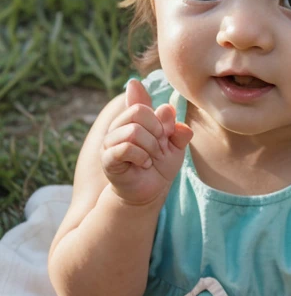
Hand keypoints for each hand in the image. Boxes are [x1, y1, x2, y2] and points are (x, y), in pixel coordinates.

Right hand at [101, 79, 192, 205]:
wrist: (150, 191)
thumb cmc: (161, 165)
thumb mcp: (176, 146)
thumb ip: (176, 128)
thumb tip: (169, 108)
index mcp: (132, 118)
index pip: (143, 104)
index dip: (161, 119)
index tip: (167, 133)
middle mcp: (118, 126)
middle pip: (137, 111)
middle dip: (156, 131)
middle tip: (159, 147)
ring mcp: (110, 142)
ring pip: (133, 131)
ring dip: (150, 146)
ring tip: (152, 158)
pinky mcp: (107, 159)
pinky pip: (125, 148)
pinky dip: (141, 156)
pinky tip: (145, 164)